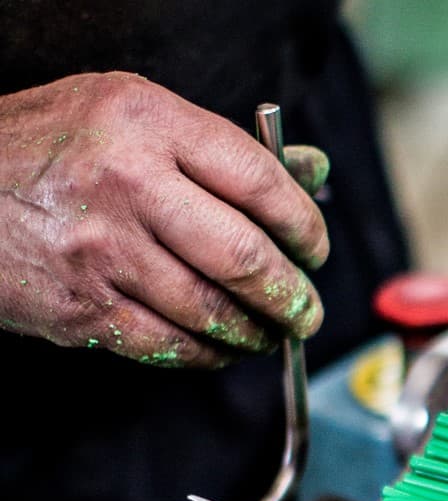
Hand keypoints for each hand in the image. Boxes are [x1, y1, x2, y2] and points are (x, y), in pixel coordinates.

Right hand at [0, 72, 329, 367]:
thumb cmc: (48, 147)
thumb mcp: (130, 116)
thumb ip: (223, 147)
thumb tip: (313, 170)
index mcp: (146, 123)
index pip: (260, 181)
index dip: (305, 225)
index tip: (315, 249)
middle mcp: (125, 183)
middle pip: (246, 257)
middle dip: (293, 296)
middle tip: (306, 310)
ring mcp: (100, 249)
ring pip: (212, 310)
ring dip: (255, 332)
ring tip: (269, 331)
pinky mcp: (80, 304)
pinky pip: (169, 344)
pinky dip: (207, 354)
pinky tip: (220, 346)